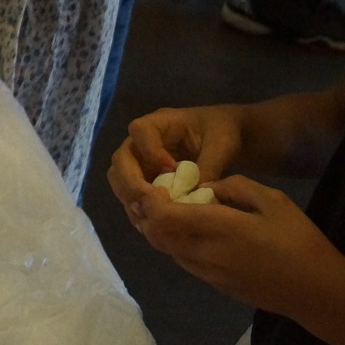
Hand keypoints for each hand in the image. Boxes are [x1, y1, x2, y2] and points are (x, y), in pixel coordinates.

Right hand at [108, 103, 247, 221]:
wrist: (225, 138)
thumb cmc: (222, 133)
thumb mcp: (221, 146)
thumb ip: (208, 168)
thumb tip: (195, 196)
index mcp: (160, 122)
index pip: (139, 131)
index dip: (150, 151)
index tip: (172, 169)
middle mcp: (142, 141)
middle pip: (121, 159)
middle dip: (131, 183)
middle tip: (151, 202)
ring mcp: (140, 162)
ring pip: (120, 179)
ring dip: (131, 198)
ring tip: (151, 216)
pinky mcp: (145, 179)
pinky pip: (132, 194)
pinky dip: (139, 208)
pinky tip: (154, 221)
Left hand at [133, 174, 344, 321]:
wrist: (318, 293)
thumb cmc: (300, 242)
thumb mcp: (274, 201)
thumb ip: (234, 187)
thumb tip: (205, 188)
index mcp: (219, 229)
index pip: (162, 217)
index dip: (151, 201)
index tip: (160, 186)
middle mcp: (205, 254)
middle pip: (155, 235)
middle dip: (149, 215)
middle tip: (161, 197)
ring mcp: (208, 274)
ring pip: (167, 250)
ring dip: (163, 231)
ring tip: (177, 212)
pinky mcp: (215, 286)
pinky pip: (184, 261)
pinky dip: (178, 244)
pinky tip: (196, 232)